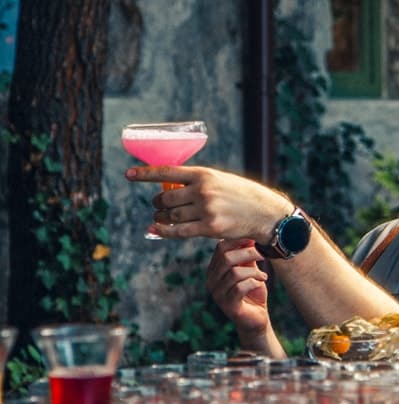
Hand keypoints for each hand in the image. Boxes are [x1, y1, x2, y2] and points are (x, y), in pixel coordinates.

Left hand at [125, 166, 292, 240]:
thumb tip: (169, 187)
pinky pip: (178, 231)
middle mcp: (203, 190)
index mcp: (204, 174)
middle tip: (160, 205)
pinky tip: (155, 228)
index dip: (145, 174)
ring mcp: (206, 210)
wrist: (264, 212)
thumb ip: (196, 183)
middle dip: (158, 202)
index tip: (128, 174)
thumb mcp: (219, 180)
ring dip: (162, 216)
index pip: (167, 172)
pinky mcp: (210, 228)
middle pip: (166, 197)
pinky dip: (163, 230)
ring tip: (164, 216)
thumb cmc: (240, 196)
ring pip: (170, 215)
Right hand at [206, 239, 271, 333]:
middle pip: (226, 258)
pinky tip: (261, 282)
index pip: (220, 248)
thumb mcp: (250, 268)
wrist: (257, 317)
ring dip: (253, 271)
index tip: (255, 240)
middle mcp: (212, 281)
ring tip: (263, 275)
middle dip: (248, 253)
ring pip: (234, 272)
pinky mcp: (229, 306)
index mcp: (214, 269)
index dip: (238, 241)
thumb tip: (250, 233)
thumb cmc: (253, 291)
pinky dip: (254, 282)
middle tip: (263, 254)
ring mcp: (218, 295)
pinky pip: (240, 287)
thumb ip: (247, 253)